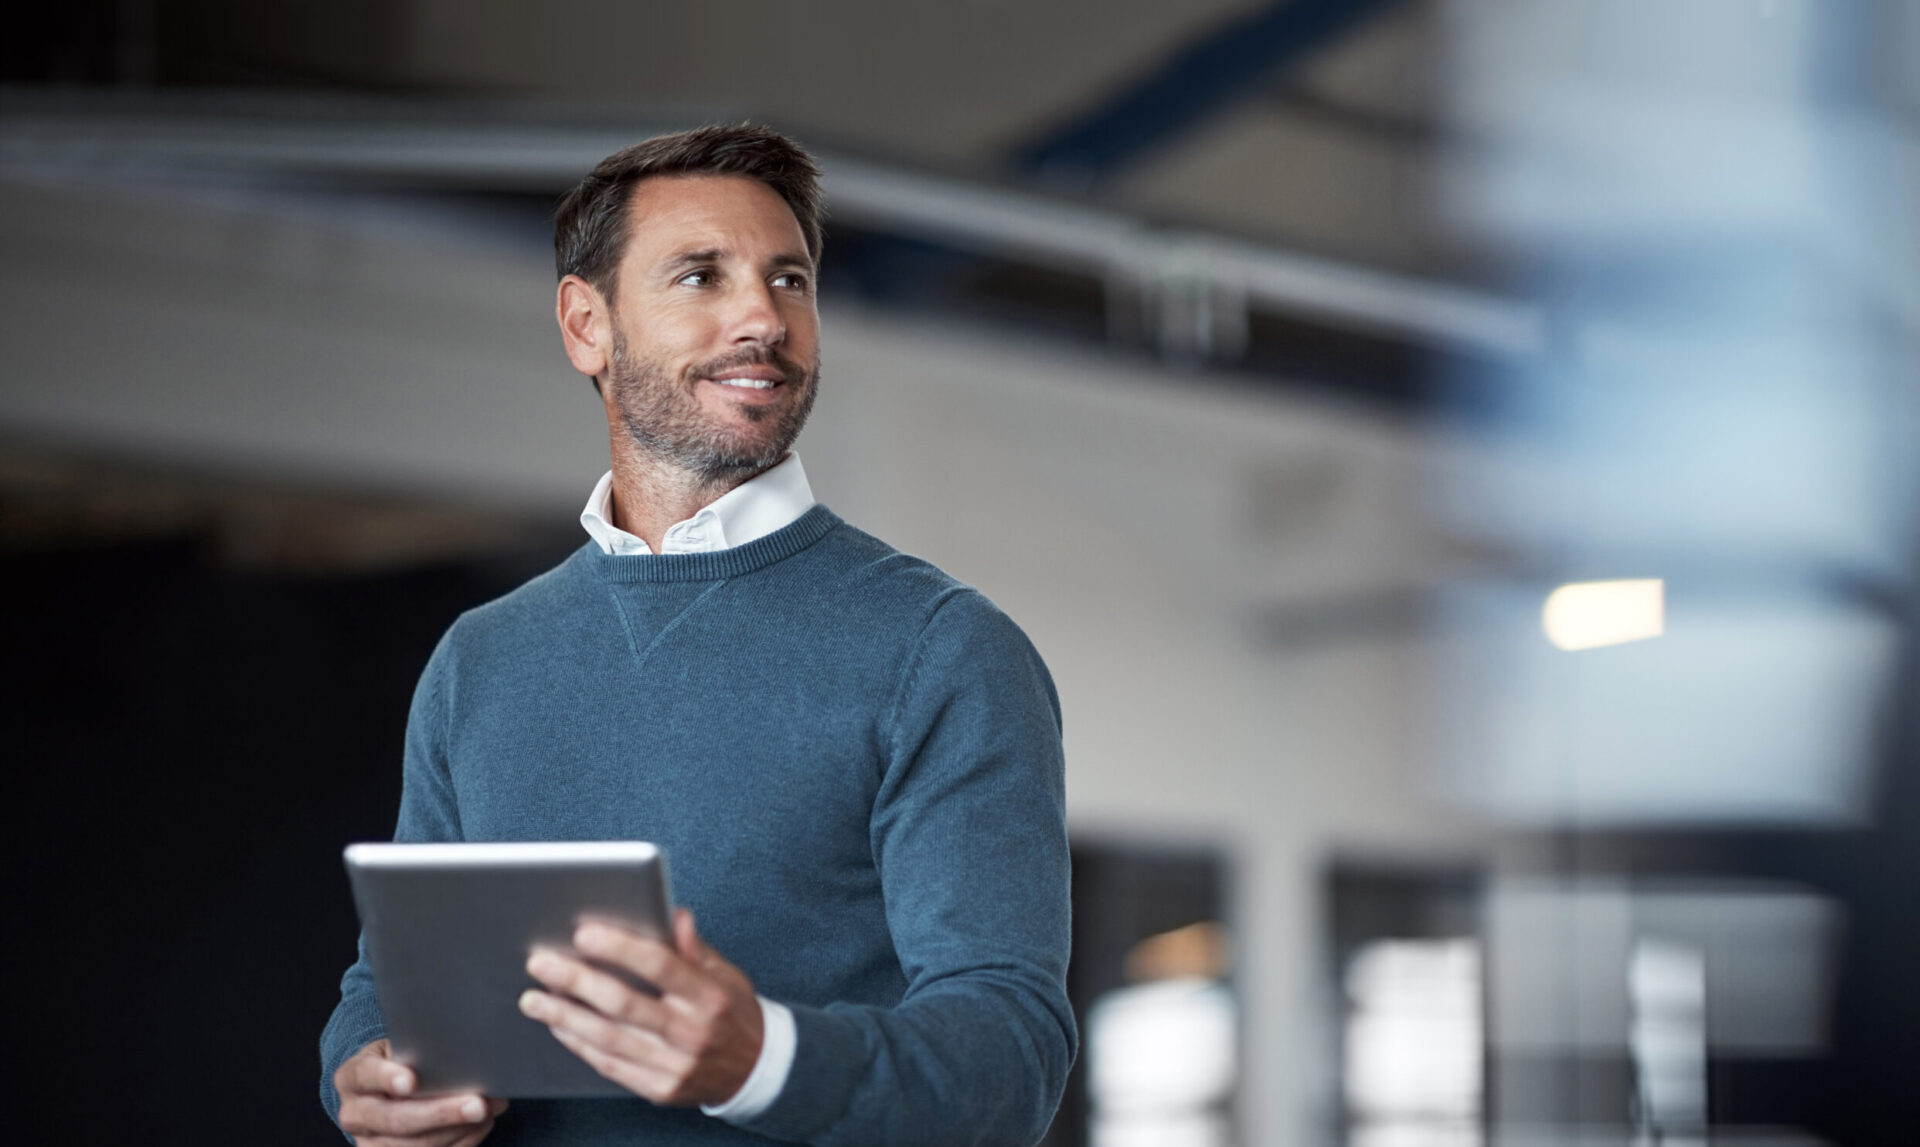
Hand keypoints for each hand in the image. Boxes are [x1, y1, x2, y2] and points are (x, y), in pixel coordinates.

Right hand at [333, 1038, 507, 1145]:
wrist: (384, 1091)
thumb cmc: (399, 1061)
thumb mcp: (398, 1048)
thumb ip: (417, 1049)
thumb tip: (458, 1051)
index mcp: (351, 1078)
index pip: (364, 1075)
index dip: (386, 1078)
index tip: (411, 1080)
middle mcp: (354, 1114)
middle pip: (396, 1118)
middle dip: (441, 1113)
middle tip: (477, 1104)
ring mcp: (370, 1143)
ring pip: (416, 1145)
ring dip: (459, 1129)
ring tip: (491, 1109)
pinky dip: (462, 1141)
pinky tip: (482, 1125)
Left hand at [519, 907, 764, 1105]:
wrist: (753, 1070)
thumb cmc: (732, 1012)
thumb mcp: (726, 973)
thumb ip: (694, 947)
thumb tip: (672, 914)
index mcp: (710, 996)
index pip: (660, 965)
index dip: (619, 948)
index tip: (583, 933)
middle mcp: (692, 1033)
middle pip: (624, 1003)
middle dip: (577, 981)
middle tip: (542, 963)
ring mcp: (674, 1066)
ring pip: (608, 1038)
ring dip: (564, 1015)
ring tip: (533, 998)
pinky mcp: (659, 1089)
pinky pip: (610, 1065)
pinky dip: (579, 1044)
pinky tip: (559, 1025)